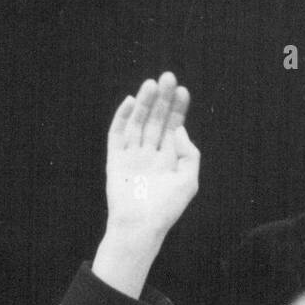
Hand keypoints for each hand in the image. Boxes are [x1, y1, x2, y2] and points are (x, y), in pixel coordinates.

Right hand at [92, 72, 199, 297]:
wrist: (139, 227)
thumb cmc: (165, 210)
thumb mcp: (188, 182)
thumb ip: (189, 154)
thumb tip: (179, 129)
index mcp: (168, 159)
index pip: (173, 127)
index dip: (178, 109)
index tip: (183, 91)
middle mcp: (150, 154)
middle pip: (156, 120)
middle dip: (163, 99)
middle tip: (168, 77)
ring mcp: (132, 156)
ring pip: (138, 123)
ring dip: (145, 103)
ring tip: (152, 84)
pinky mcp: (115, 160)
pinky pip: (118, 134)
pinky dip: (123, 117)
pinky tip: (131, 101)